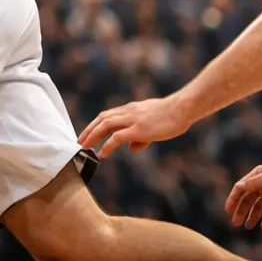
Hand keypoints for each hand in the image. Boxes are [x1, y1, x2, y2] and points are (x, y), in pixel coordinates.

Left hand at [78, 95, 193, 157]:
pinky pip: (117, 137)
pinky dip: (107, 145)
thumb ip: (140, 137)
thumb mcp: (152, 124)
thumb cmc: (171, 117)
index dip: (96, 124)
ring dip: (92, 136)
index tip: (88, 133)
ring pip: (105, 125)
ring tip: (85, 147)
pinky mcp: (138, 129)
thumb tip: (131, 148)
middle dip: (89, 130)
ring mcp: (132, 119)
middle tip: (80, 141)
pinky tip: (102, 153)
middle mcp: (128, 112)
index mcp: (131, 109)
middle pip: (102, 118)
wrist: (181, 109)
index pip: (108, 115)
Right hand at [226, 158, 261, 230]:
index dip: (233, 199)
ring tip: (247, 227)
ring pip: (258, 208)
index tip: (228, 210)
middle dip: (241, 211)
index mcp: (257, 177)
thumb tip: (239, 186)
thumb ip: (255, 182)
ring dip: (252, 216)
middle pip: (248, 200)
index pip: (241, 189)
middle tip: (235, 223)